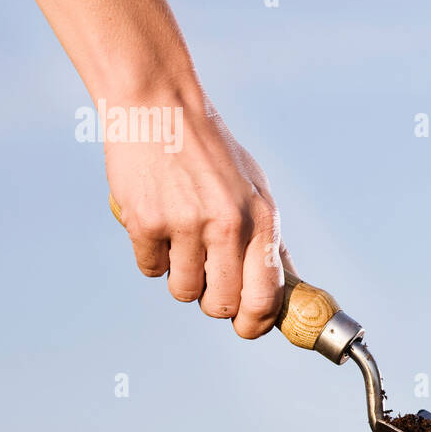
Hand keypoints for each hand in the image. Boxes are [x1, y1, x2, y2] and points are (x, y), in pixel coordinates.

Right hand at [104, 85, 293, 338]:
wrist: (159, 104)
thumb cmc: (211, 149)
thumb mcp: (254, 187)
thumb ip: (267, 237)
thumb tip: (284, 286)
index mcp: (262, 218)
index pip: (266, 296)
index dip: (256, 323)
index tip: (247, 327)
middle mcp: (228, 225)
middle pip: (223, 305)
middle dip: (215, 304)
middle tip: (208, 284)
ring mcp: (185, 224)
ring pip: (183, 292)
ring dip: (181, 278)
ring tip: (181, 242)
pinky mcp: (145, 222)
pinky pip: (150, 268)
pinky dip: (153, 256)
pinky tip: (158, 224)